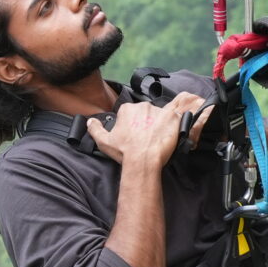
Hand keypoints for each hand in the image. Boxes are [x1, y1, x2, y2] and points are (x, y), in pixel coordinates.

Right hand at [88, 92, 210, 169]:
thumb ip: (95, 129)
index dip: (132, 125)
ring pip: (160, 115)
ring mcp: (159, 111)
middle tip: (146, 138)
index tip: (133, 135)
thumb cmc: (124, 152)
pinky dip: (175, 123)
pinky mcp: (173, 118)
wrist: (143, 160)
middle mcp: (143, 106)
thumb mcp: (104, 142)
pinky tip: (172, 132)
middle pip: (145, 113)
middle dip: (146, 123)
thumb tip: (90, 121)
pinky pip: (176, 116)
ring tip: (157, 139)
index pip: (130, 113)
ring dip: (159, 124)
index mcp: (127, 109)